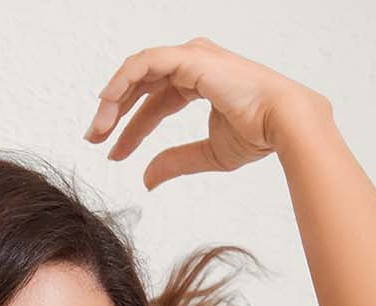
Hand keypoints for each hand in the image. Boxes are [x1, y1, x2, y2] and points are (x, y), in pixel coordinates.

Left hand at [84, 37, 329, 185]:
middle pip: (141, 85)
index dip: (131, 129)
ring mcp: (190, 56)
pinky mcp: (189, 57)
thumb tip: (145, 179)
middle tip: (94, 139)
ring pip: (137, 72)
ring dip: (113, 100)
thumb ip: (174, 161)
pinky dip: (122, 82)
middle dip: (114, 112)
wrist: (282, 123)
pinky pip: (144, 64)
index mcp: (199, 81)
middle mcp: (192, 64)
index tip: (112, 154)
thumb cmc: (257, 135)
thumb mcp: (206, 154)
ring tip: (98, 130)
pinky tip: (107, 106)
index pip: (154, 103)